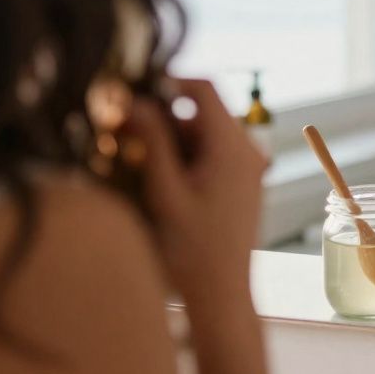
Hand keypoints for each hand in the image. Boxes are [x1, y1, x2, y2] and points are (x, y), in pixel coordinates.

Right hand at [121, 78, 266, 304]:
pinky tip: (162, 178)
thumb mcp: (165, 190)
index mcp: (232, 147)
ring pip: (207, 134)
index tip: (137, 93)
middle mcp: (248, 150)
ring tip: (139, 161)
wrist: (222, 291)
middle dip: (165, 118)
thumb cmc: (192, 248)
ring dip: (174, 140)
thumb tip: (137, 100)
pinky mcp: (245, 181)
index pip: (205, 89)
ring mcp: (250, 166)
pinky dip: (189, 156)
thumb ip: (153, 141)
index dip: (171, 81)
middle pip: (204, 113)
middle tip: (125, 133)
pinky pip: (216, 153)